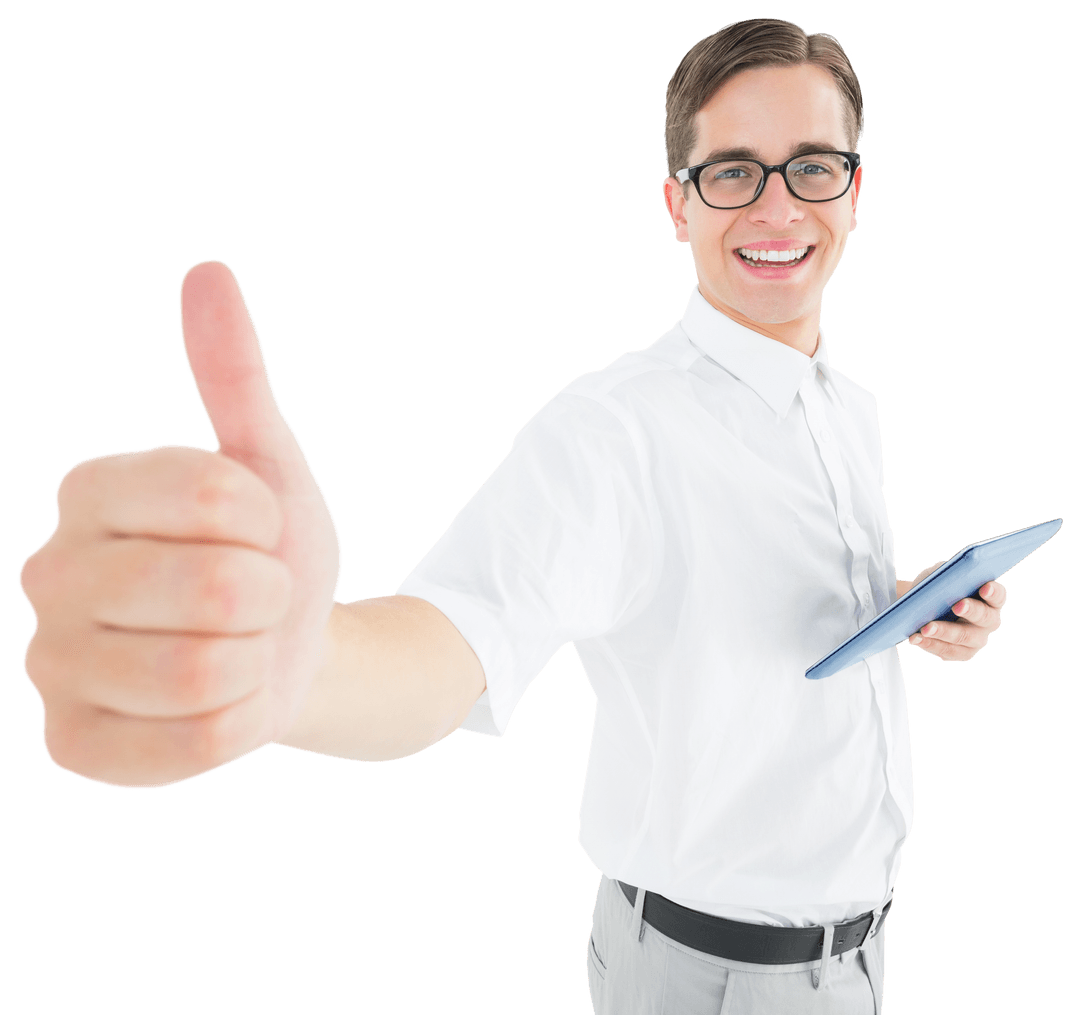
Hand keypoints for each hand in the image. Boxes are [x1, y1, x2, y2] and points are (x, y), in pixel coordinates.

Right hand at [18, 261, 342, 788]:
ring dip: (257, 658)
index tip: (256, 529)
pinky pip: (195, 746)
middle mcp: (47, 573)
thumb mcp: (267, 463)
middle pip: (216, 584)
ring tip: (236, 648)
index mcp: (88, 490)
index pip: (216, 494)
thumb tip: (209, 274)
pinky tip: (218, 705)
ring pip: (208, 669)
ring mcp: (50, 667)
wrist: (282, 650)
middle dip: (270, 593)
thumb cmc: (270, 552)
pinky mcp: (74, 747)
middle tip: (253, 599)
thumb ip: (233, 376)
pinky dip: (239, 724)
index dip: (267, 520)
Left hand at [901, 563, 1006, 662]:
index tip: (985, 587)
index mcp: (989, 598)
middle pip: (985, 618)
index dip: (993, 592)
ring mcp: (976, 639)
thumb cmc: (935, 587)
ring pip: (964, 638)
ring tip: (926, 628)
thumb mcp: (938, 575)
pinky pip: (948, 651)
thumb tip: (941, 578)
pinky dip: (930, 644)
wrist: (919, 606)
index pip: (997, 595)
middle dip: (971, 611)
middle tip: (957, 606)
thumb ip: (944, 574)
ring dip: (944, 632)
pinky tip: (916, 638)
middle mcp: (988, 620)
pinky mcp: (961, 652)